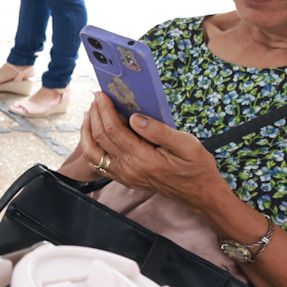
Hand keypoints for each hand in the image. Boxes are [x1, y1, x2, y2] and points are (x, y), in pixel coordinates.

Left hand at [77, 94, 225, 216]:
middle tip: (96, 97)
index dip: (105, 110)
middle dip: (95, 114)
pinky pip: (98, 164)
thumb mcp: (186, 144)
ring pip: (93, 153)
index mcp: (143, 159)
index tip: (102, 94)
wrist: (198, 192)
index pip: (114, 130)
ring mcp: (124, 176)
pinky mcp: (124, 179)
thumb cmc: (195, 166)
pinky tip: (93, 134)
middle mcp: (129, 169)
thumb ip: (159, 131)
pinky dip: (90, 147)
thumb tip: (135, 117)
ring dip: (87, 131)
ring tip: (90, 113)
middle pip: (101, 138)